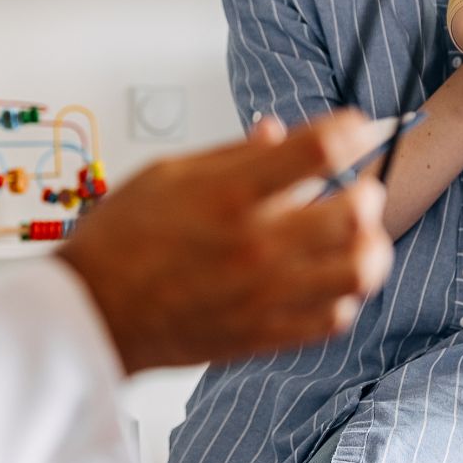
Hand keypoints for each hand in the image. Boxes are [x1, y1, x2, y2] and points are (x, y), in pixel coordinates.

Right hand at [58, 112, 393, 372]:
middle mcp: (254, 244)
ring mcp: (265, 294)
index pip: (320, 149)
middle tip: (357, 189)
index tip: (352, 128)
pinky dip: (344, 293)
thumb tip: (278, 132)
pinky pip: (336, 317)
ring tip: (354, 238)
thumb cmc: (121, 241)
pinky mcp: (266, 334)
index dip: (350, 130)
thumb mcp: (167, 173)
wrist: (93, 313)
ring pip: (360, 270)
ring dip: (369, 247)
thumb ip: (232, 154)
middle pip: (356, 212)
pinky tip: (326, 278)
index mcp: (229, 195)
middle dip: (368, 192)